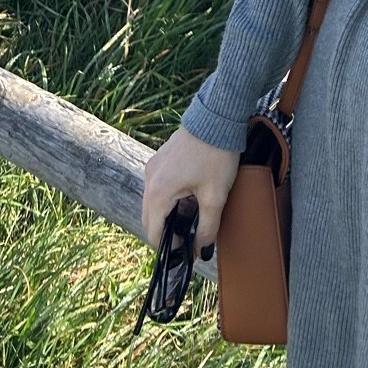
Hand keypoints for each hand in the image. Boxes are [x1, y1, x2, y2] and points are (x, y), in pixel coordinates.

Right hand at [140, 126, 241, 255]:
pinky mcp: (161, 158)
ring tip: (194, 213)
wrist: (218, 116)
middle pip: (151, 219)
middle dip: (168, 231)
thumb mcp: (215, 195)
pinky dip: (170, 198)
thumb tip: (202, 251)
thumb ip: (207, 228)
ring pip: (154, 203)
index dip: (169, 247)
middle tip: (191, 234)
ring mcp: (153, 167)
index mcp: (158, 192)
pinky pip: (159, 187)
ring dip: (169, 213)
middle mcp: (149, 180)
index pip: (154, 233)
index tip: (186, 250)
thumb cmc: (216, 154)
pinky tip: (190, 195)